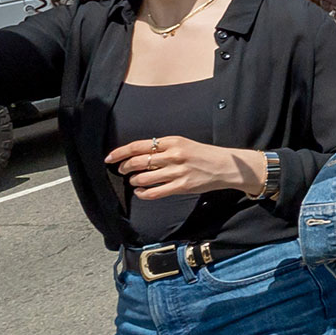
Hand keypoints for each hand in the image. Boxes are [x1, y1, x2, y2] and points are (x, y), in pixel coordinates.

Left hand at [107, 134, 261, 198]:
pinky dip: (143, 193)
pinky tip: (141, 192)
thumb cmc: (203, 154)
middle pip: (137, 162)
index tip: (110, 158)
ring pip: (143, 178)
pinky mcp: (181, 186)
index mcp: (172, 141)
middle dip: (124, 167)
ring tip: (135, 181)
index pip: (138, 146)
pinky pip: (154, 192)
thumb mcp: (183, 143)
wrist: (226, 166)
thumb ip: (162, 147)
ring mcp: (177, 172)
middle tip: (121, 170)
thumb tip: (138, 154)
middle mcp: (173, 155)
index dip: (120, 152)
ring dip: (134, 181)